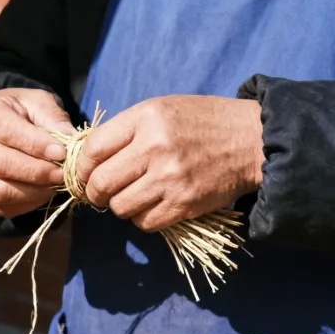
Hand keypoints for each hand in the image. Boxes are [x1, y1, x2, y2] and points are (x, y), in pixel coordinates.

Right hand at [0, 88, 76, 216]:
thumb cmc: (17, 113)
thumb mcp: (36, 102)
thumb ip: (52, 118)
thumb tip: (70, 141)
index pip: (6, 131)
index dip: (35, 145)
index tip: (62, 153)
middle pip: (0, 164)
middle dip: (36, 172)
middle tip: (62, 173)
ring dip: (32, 192)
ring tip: (53, 185)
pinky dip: (24, 205)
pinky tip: (41, 194)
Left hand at [75, 95, 264, 231]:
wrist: (251, 140)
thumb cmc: (200, 123)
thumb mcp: (160, 110)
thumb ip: (124, 131)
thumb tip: (86, 160)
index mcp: (146, 119)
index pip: (93, 150)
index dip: (83, 167)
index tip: (87, 173)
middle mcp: (156, 148)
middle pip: (101, 183)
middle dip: (95, 192)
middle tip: (102, 192)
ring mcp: (171, 178)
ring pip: (120, 207)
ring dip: (121, 206)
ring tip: (133, 195)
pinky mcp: (184, 203)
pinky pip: (145, 223)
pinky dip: (143, 218)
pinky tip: (153, 205)